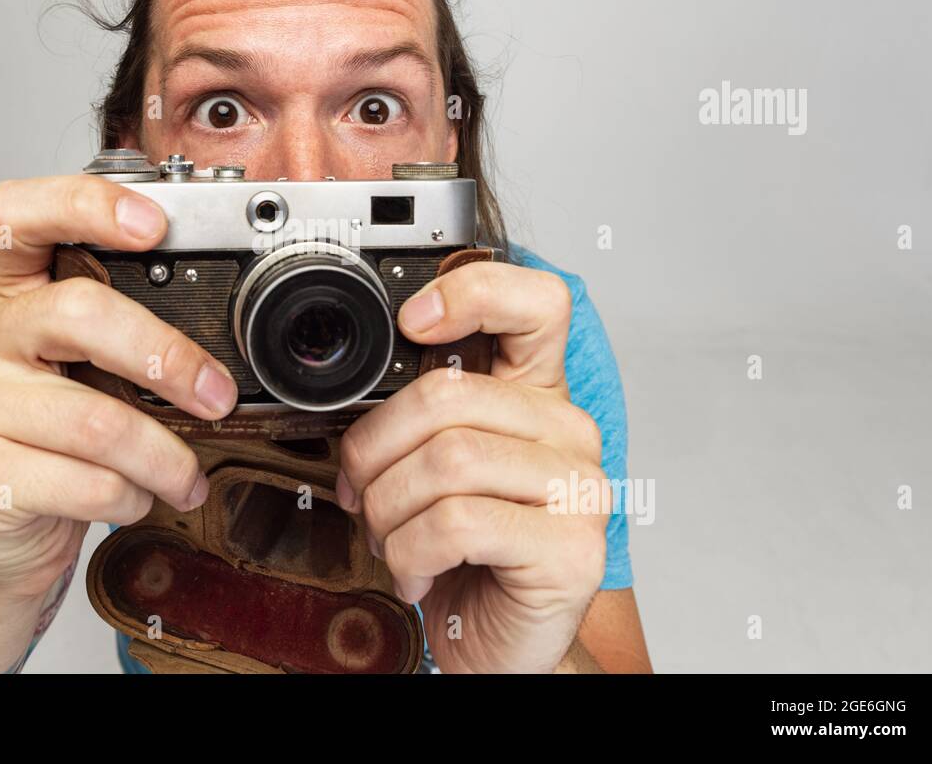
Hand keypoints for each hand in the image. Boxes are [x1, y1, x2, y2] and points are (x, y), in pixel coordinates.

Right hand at [0, 175, 237, 667]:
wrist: (0, 539)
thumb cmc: (54, 447)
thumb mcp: (87, 377)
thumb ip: (127, 345)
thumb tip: (223, 355)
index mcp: (11, 295)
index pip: (19, 215)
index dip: (86, 204)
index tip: (154, 225)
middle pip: (78, 314)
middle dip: (167, 357)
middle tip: (215, 396)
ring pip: (94, 419)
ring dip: (164, 457)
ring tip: (187, 478)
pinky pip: (82, 481)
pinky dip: (130, 497)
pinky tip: (134, 501)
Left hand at [335, 262, 609, 673]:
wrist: (494, 639)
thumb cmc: (461, 553)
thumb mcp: (430, 471)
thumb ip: (417, 420)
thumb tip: (352, 398)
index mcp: (534, 395)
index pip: (537, 304)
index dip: (472, 292)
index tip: (410, 321)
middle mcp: (567, 431)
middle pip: (449, 394)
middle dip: (374, 450)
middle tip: (362, 492)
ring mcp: (579, 489)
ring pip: (447, 461)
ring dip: (388, 509)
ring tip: (390, 539)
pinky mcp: (571, 549)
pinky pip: (456, 524)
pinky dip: (410, 553)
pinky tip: (417, 573)